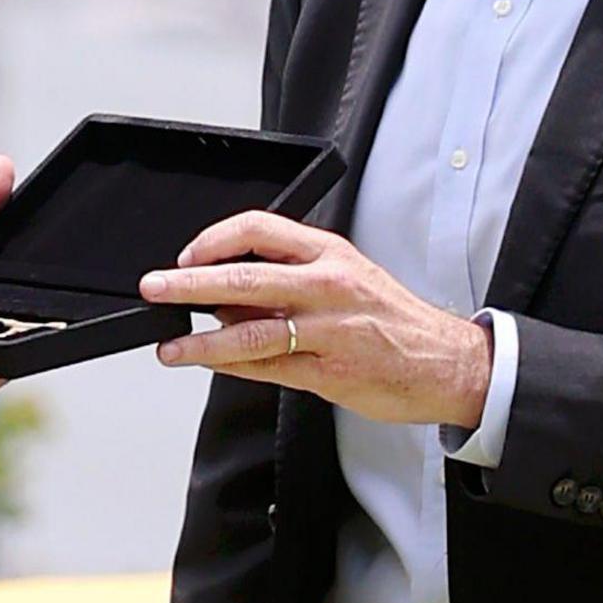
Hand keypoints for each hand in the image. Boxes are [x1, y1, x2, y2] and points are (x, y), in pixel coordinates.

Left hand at [140, 212, 492, 427]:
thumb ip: (288, 283)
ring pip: (252, 332)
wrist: (446, 362)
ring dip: (201, 340)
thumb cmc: (392, 320)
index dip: (216, 240)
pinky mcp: (331, 373)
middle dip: (191, 284)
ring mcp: (330, 331)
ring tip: (170, 346)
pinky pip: (269, 369)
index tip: (187, 255)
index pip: (260, 229)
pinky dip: (231, 366)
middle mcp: (329, 287)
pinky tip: (207, 362)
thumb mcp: (345, 279)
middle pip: (246, 279)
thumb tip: (225, 297)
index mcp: (330, 254)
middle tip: (156, 288)